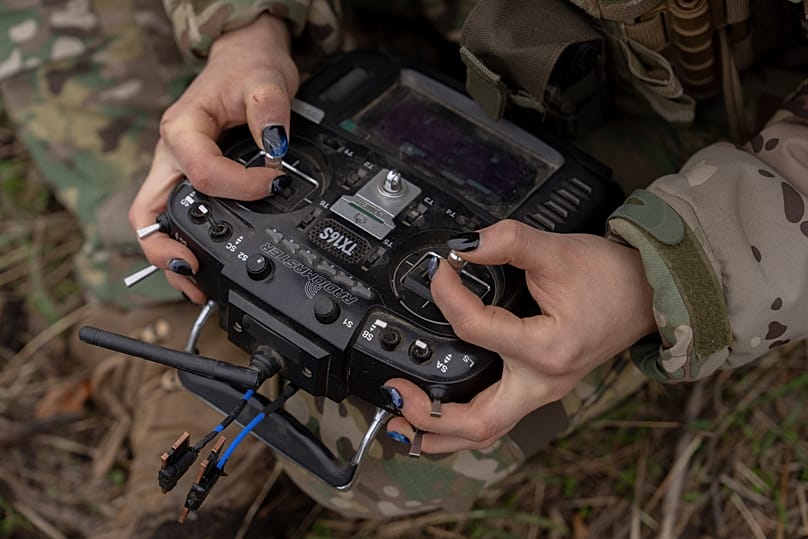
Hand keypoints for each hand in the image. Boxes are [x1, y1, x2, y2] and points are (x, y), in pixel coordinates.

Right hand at [128, 14, 298, 301]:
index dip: (240, 189)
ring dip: (172, 255)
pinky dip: (186, 243)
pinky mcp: (189, 179)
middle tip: (195, 274)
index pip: (203, 175)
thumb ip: (270, 114)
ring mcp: (176, 170)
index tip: (273, 185)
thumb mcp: (264, 80)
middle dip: (168, 248)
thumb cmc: (249, 69)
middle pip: (150, 213)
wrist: (245, 59)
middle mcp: (171, 154)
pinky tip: (204, 264)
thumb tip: (276, 149)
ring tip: (197, 285)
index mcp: (181, 130)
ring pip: (158, 221)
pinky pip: (178, 217)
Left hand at [385, 219, 656, 452]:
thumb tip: (462, 244)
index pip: (475, 329)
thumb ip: (507, 241)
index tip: (439, 269)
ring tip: (400, 425)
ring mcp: (541, 392)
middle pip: (477, 422)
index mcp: (546, 350)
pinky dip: (462, 423)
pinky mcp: (538, 387)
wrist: (646, 293)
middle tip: (394, 393)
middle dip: (428, 415)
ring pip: (486, 431)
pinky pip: (496, 418)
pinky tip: (439, 415)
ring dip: (441, 434)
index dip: (448, 294)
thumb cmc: (610, 278)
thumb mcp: (557, 250)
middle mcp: (543, 383)